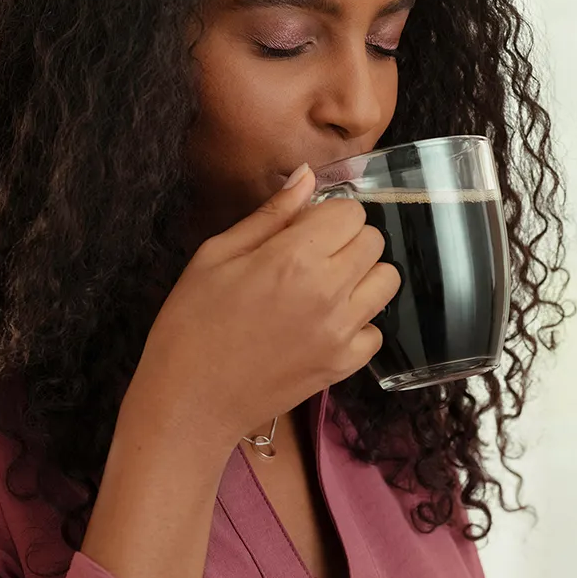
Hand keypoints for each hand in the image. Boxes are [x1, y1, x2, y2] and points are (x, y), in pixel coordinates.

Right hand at [125, 165, 400, 453]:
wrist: (189, 401)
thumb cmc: (191, 323)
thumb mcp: (216, 255)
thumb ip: (270, 214)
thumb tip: (307, 176)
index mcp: (294, 257)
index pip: (352, 212)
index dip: (327, 214)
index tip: (303, 229)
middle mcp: (329, 292)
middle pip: (374, 241)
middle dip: (346, 240)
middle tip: (309, 258)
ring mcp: (342, 332)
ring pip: (387, 281)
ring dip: (361, 277)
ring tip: (322, 289)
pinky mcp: (345, 366)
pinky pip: (376, 330)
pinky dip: (357, 323)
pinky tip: (321, 325)